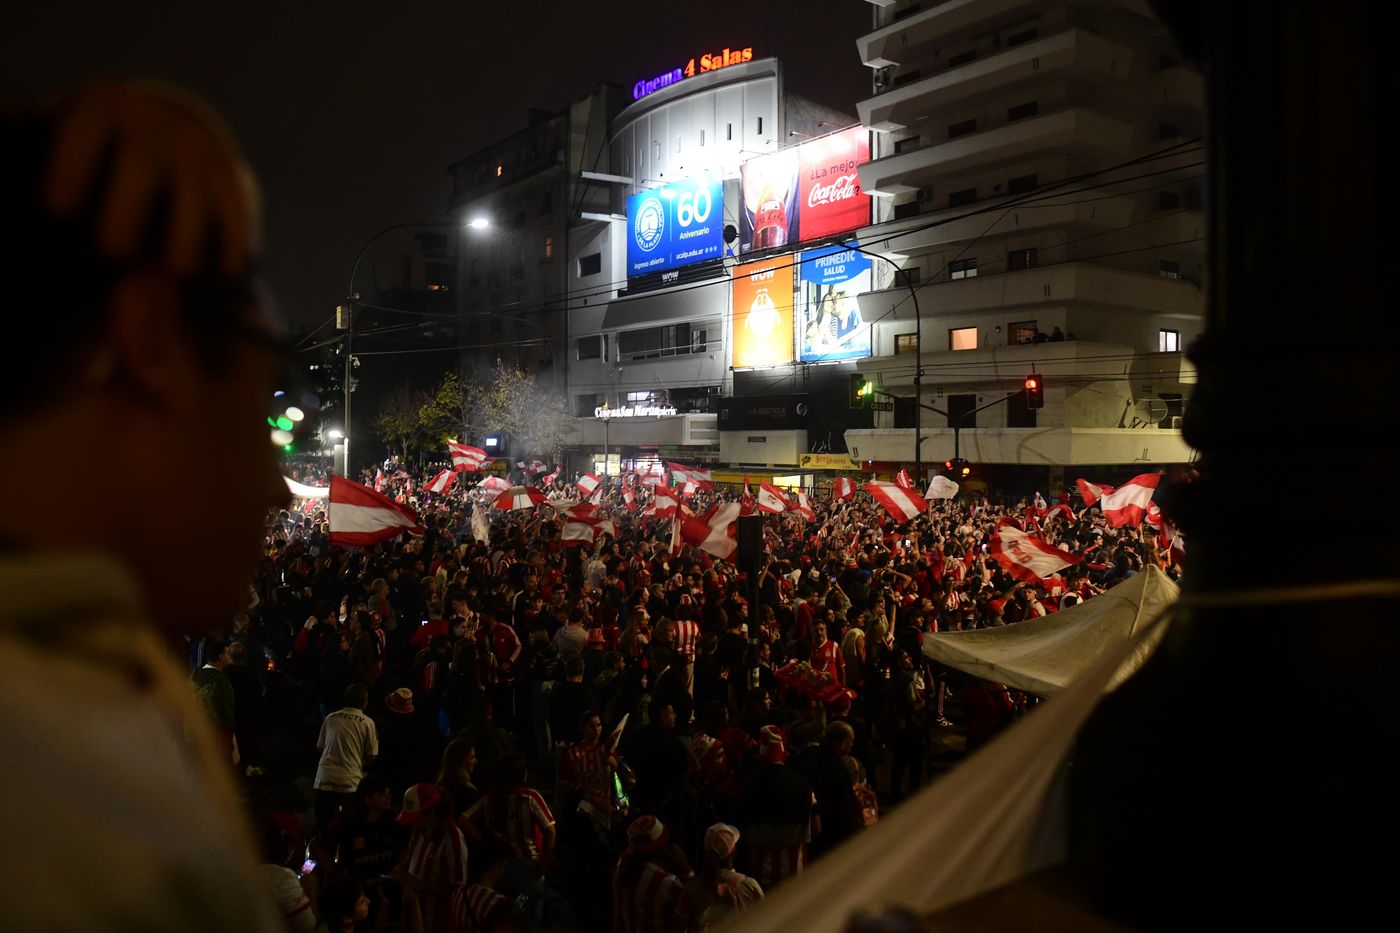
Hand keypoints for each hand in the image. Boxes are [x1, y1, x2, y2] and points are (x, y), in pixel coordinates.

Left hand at [43, 81, 260, 277]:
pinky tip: (227, 272)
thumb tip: (42, 191)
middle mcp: (156, 122)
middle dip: (128, 206)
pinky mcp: (228, 176)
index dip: (71, 165)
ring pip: (195, 188)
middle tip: (112, 250)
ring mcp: (197, 149)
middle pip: (144, 159)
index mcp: (104, 107)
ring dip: (187, 231)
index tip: (57, 208)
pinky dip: (231, 241)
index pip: (85, 128)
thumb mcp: (72, 148)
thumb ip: (56, 171)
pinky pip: (233, 208)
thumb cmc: (96, 157)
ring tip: (177, 272)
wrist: (165, 136)